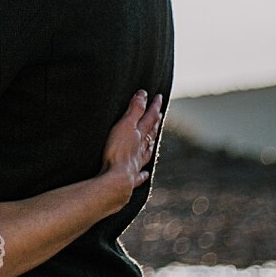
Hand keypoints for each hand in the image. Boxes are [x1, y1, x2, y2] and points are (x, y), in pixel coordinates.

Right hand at [100, 90, 162, 208]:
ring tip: (153, 141)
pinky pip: (139, 175)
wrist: (116, 181)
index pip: (149, 118)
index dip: (153, 107)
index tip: (159, 97)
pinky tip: (144, 173)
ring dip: (150, 146)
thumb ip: (134, 110)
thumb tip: (144, 94)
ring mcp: (136, 165)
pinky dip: (142, 173)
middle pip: (150, 135)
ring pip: (146, 153)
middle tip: (159, 116)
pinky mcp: (129, 179)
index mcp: (139, 136)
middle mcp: (140, 150)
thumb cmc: (118, 153)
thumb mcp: (125, 126)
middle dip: (154, 124)